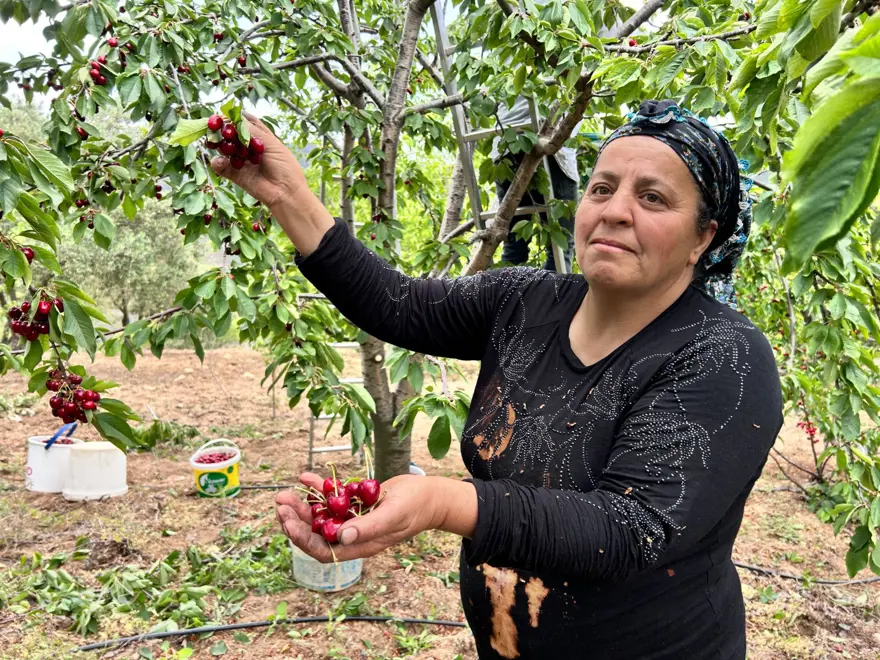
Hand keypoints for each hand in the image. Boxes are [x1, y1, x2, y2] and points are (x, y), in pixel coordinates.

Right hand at [210, 111, 306, 210]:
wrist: (286, 193)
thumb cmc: (285, 167)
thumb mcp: (271, 144)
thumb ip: (252, 132)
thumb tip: (234, 119)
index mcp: (262, 139)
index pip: (247, 124)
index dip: (236, 119)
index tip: (225, 114)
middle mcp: (251, 149)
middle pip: (233, 136)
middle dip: (223, 130)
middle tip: (214, 126)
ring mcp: (243, 161)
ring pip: (226, 149)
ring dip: (219, 144)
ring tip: (212, 141)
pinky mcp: (237, 175)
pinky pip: (223, 167)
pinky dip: (218, 163)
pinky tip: (218, 160)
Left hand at [276, 472, 445, 562]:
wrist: (431, 495)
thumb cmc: (416, 507)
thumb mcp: (393, 515)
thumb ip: (369, 528)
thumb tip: (342, 537)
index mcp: (360, 545)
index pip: (323, 550)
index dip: (302, 539)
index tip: (288, 521)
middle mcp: (353, 535)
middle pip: (316, 533)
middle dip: (295, 520)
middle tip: (280, 502)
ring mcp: (353, 519)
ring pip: (319, 516)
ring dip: (301, 505)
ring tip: (285, 492)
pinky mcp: (355, 503)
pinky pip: (332, 498)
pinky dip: (318, 488)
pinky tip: (306, 476)